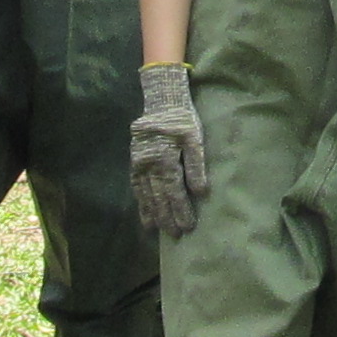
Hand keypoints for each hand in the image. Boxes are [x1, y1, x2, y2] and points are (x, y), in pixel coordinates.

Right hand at [131, 60, 209, 238]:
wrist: (161, 101)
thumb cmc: (183, 120)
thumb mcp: (195, 138)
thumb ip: (197, 165)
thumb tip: (200, 193)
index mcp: (166, 159)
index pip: (174, 192)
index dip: (181, 211)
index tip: (187, 227)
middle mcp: (150, 165)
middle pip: (159, 197)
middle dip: (167, 217)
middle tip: (175, 235)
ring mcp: (140, 164)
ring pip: (146, 194)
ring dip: (153, 213)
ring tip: (157, 230)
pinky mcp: (135, 161)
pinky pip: (137, 186)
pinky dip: (141, 201)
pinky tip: (144, 213)